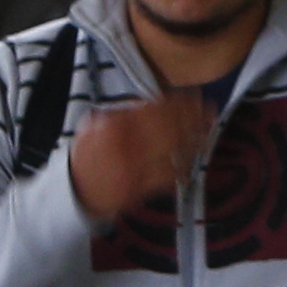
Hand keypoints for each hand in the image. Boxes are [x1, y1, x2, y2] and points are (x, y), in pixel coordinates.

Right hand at [66, 86, 209, 225]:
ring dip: (194, 138)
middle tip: (209, 108)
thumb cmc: (88, 155)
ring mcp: (135, 172)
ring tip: (209, 125)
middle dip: (191, 118)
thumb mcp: (93, 127)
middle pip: (166, 131)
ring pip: (171, 153)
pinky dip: (186, 162)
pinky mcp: (142, 190)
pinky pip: (169, 175)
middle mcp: (125, 150)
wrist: (76, 191)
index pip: (151, 112)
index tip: (192, 95)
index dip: (175, 103)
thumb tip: (149, 102)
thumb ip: (120, 115)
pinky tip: (198, 150)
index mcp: (112, 131)